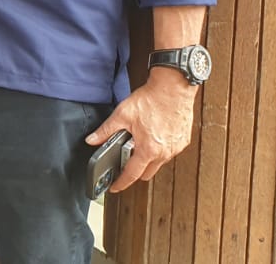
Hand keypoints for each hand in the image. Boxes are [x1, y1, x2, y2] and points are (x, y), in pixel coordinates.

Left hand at [85, 68, 198, 193]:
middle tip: (124, 160)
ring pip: (158, 163)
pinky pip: (169, 153)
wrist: (173, 88)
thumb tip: (92, 140)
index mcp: (148, 149)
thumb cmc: (151, 100)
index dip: (121, 183)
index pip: (132, 174)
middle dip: (134, 171)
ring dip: (147, 159)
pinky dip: (159, 150)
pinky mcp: (183, 141)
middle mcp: (164, 153)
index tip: (115, 187)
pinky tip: (152, 137)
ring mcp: (175, 148)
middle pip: (146, 173)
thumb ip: (106, 130)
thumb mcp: (122, 114)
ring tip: (138, 143)